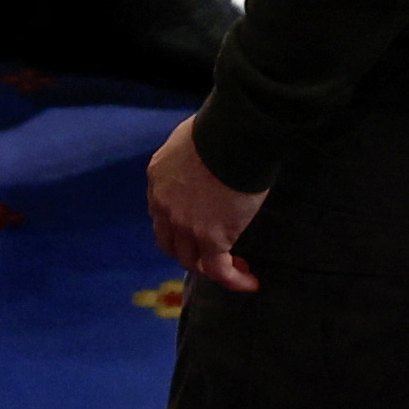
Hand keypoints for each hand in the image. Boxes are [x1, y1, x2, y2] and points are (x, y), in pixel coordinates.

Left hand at [147, 112, 264, 291]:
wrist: (233, 134)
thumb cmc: (221, 126)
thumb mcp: (190, 137)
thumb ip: (192, 154)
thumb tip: (209, 158)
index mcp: (158, 178)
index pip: (162, 214)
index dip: (179, 226)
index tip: (200, 230)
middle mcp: (165, 205)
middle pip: (170, 244)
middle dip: (190, 253)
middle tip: (213, 255)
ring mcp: (186, 225)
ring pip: (193, 261)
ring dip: (212, 269)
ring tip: (238, 271)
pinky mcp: (212, 237)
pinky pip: (219, 270)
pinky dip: (234, 280)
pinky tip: (250, 282)